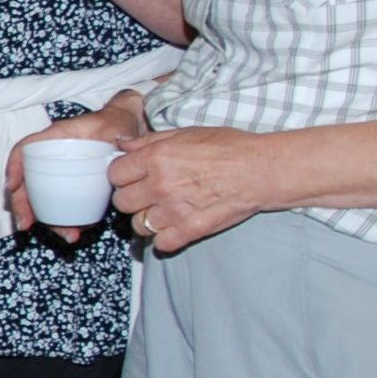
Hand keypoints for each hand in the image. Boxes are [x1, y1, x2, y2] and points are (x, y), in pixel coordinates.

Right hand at [2, 94, 153, 235]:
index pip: (24, 150)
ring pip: (42, 200)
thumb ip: (113, 136)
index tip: (12, 187)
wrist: (123, 130)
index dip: (14, 167)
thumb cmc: (113, 124)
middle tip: (25, 225)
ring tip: (68, 235)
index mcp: (55, 138)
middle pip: (27, 183)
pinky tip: (77, 231)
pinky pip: (60, 206)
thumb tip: (116, 152)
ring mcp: (59, 175)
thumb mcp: (112, 125)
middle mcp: (51, 158)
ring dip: (48, 221)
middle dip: (22, 206)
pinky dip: (65, 221)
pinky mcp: (71, 188)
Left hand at [103, 124, 285, 255]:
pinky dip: (164, 239)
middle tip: (147, 193)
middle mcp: (160, 185)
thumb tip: (121, 142)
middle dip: (131, 197)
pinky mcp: (190, 230)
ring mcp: (174, 210)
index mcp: (155, 158)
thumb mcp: (184, 133)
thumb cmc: (228, 148)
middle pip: (122, 202)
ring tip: (163, 210)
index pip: (114, 174)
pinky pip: (161, 244)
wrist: (261, 170)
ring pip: (138, 225)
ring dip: (146, 219)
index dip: (123, 174)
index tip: (133, 175)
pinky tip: (174, 227)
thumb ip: (147, 141)